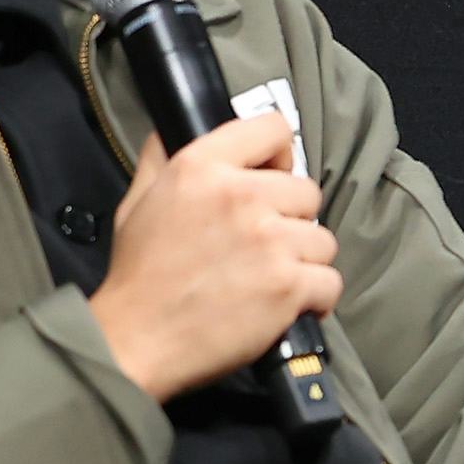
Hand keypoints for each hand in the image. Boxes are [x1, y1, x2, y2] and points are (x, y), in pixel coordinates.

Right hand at [86, 115, 341, 401]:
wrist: (134, 340)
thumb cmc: (137, 274)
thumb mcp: (139, 200)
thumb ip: (162, 157)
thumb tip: (177, 122)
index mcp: (202, 166)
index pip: (275, 128)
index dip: (280, 155)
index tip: (272, 178)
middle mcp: (240, 196)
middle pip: (307, 191)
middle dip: (291, 220)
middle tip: (262, 247)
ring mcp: (269, 241)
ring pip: (324, 239)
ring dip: (304, 261)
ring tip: (271, 279)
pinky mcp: (288, 285)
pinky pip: (330, 282)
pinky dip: (316, 298)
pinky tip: (287, 306)